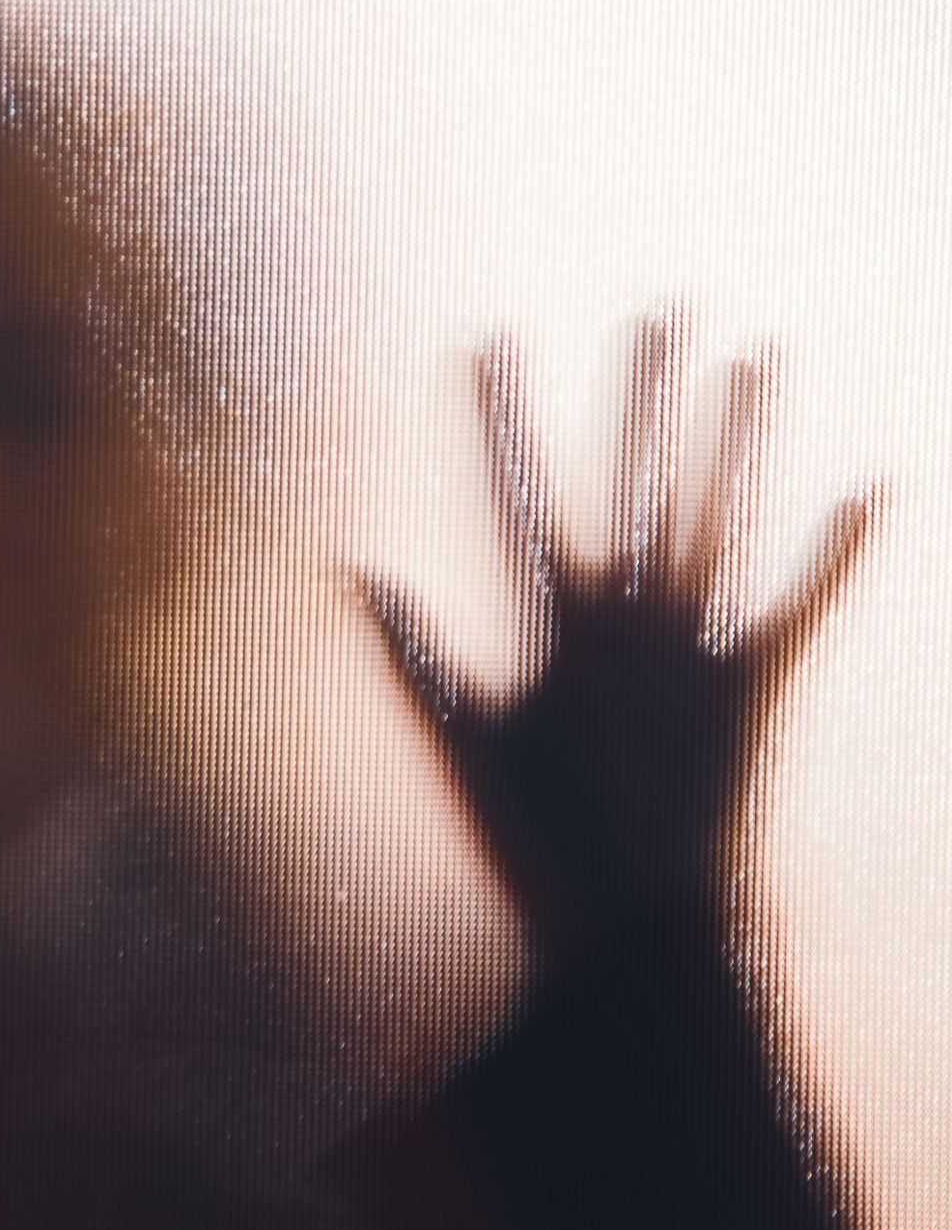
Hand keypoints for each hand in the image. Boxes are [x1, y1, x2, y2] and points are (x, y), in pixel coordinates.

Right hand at [361, 318, 870, 949]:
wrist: (642, 919)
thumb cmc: (539, 836)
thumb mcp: (460, 741)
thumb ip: (412, 652)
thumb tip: (352, 575)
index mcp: (559, 623)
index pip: (520, 493)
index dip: (503, 414)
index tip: (493, 338)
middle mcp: (637, 614)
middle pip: (642, 478)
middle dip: (650, 389)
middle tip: (667, 310)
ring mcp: (703, 643)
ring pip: (727, 515)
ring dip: (744, 434)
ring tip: (759, 358)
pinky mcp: (761, 682)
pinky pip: (807, 604)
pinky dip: (843, 550)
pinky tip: (876, 489)